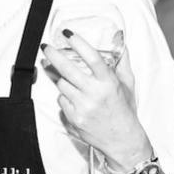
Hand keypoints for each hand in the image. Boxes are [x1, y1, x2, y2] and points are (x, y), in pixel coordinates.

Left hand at [42, 33, 148, 172]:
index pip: (92, 57)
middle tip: (46, 47)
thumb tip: (119, 39)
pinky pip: (61, 100)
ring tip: (72, 82)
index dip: (78, 43)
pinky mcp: (74, 118)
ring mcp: (83, 107)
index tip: (68, 34)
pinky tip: (75, 99)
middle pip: (68, 69)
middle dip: (53, 55)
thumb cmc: (124, 110)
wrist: (122, 140)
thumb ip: (122, 61)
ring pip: (62, 84)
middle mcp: (95, 93)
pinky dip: (65, 96)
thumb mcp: (128, 84)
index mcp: (109, 83)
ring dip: (63, 80)